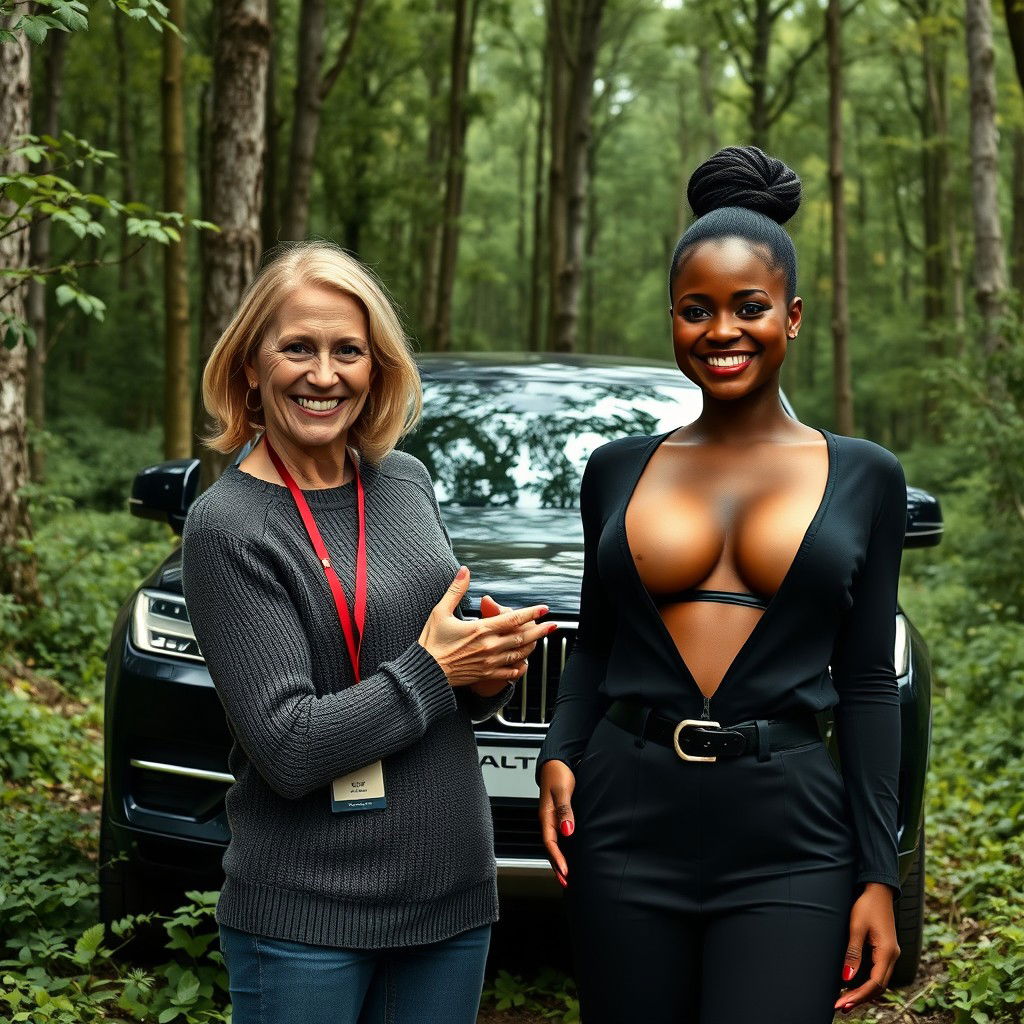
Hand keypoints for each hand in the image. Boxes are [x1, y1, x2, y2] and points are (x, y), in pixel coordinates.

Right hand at [418, 567, 553, 687]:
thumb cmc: (431, 643)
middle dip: (539, 630)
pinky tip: (524, 663)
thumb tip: (464, 571)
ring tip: (540, 639)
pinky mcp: (485, 675)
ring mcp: (489, 662)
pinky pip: (509, 673)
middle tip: (553, 624)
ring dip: (532, 646)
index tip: (544, 608)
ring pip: (518, 654)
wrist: (425, 673)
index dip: (531, 613)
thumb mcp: (440, 612)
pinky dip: (519, 667)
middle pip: (521, 637)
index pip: (512, 619)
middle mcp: (488, 646)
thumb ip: (456, 590)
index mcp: (480, 630)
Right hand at [539, 759, 575, 887]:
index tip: (565, 872)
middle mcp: (546, 819)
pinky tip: (568, 854)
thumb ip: (565, 810)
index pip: (550, 842)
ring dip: (559, 859)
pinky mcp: (557, 816)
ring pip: (553, 844)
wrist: (555, 761)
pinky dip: (562, 849)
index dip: (557, 858)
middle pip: (550, 847)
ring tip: (566, 875)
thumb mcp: (562, 790)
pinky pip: (557, 836)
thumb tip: (568, 830)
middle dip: (556, 865)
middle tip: (566, 882)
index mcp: (545, 815)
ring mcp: (551, 818)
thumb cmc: (558, 773)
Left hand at [834, 882, 900, 1012]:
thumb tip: (846, 978)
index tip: (842, 1003)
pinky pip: (877, 973)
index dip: (858, 995)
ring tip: (845, 1002)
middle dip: (860, 998)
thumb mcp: (856, 927)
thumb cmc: (866, 905)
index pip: (874, 983)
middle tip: (840, 1007)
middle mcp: (891, 956)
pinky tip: (853, 986)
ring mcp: (889, 954)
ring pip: (879, 982)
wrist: (878, 889)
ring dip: (863, 993)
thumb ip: (853, 953)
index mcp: (887, 952)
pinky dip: (866, 983)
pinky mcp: (884, 951)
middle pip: (878, 987)